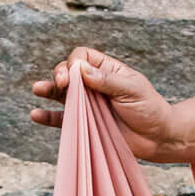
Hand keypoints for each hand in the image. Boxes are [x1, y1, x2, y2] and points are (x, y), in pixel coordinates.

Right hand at [29, 47, 175, 160]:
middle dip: (60, 74)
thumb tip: (79, 68)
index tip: (75, 73)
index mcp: (107, 71)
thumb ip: (106, 80)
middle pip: (68, 72)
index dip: (74, 62)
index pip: (82, 57)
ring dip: (48, 89)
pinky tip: (36, 114)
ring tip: (38, 89)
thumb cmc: (150, 109)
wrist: (158, 138)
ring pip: (61, 93)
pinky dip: (48, 116)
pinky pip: (62, 118)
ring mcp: (88, 104)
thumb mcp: (132, 90)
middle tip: (61, 83)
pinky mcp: (84, 124)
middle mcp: (94, 85)